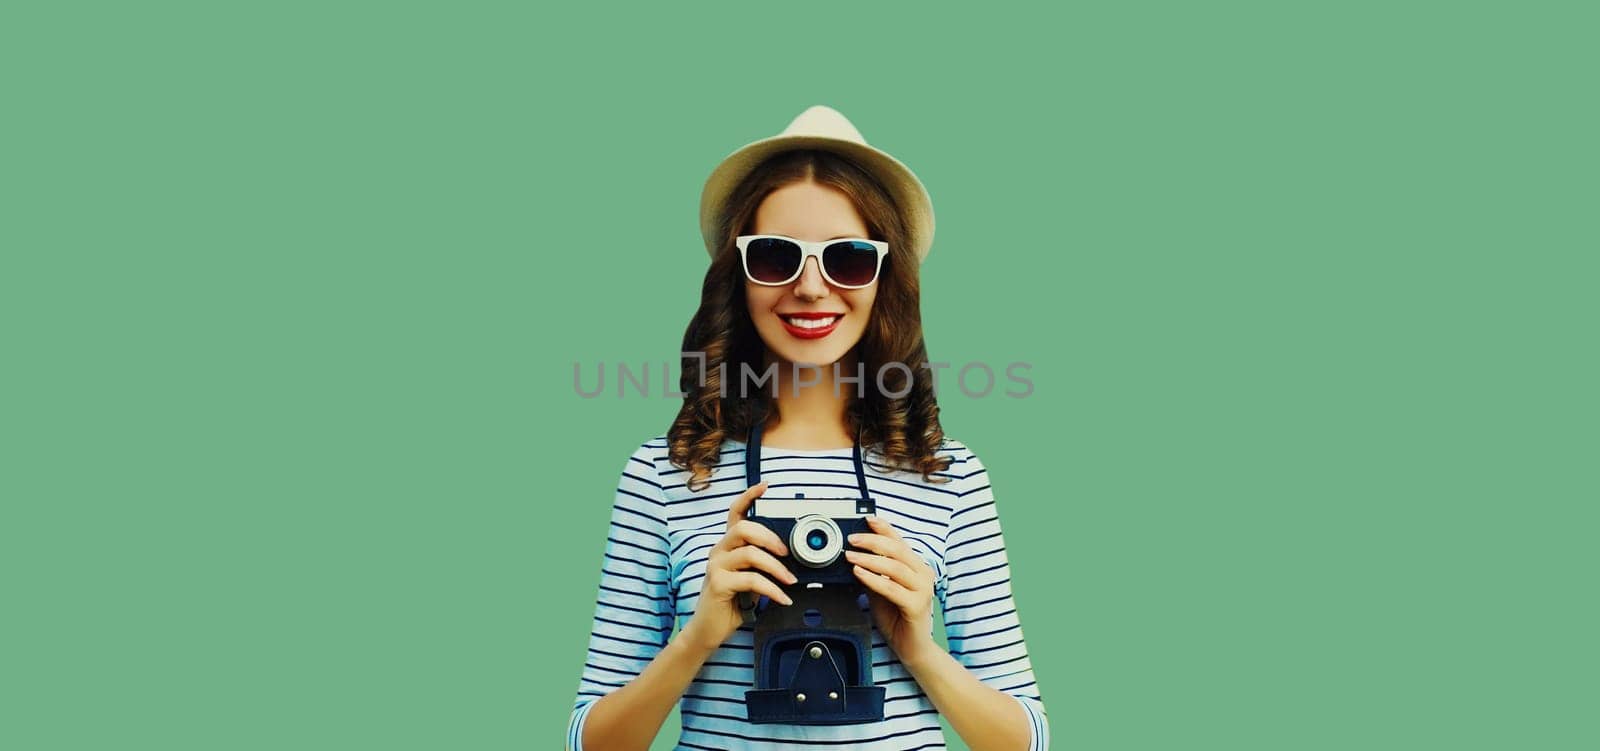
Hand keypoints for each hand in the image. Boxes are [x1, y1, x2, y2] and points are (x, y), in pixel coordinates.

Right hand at [681, 481, 796, 652]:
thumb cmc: (733, 602)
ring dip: (776, 567)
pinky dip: (772, 590)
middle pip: (744, 528)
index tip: (765, 486)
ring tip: (790, 581)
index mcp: (728, 545)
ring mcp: (716, 566)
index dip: (749, 496)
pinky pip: (752, 580)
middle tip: (787, 553)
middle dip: (770, 537)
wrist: (709, 630)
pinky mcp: (717, 583)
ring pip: (751, 554)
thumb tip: (790, 556)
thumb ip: (763, 563)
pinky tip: (783, 598)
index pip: (735, 512)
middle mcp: (719, 551)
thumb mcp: (751, 578)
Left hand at [846, 515, 936, 661]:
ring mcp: (922, 590)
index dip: (884, 528)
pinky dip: (874, 579)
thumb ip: (873, 573)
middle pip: (897, 550)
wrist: (911, 647)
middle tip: (852, 539)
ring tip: (851, 556)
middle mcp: (923, 575)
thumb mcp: (880, 590)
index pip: (900, 541)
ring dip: (869, 559)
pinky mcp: (916, 606)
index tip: (868, 519)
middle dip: (872, 541)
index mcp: (916, 567)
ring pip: (894, 567)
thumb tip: (854, 556)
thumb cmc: (897, 618)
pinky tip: (859, 573)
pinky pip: (892, 588)